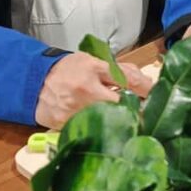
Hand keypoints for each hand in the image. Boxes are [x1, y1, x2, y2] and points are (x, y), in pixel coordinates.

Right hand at [35, 52, 152, 128]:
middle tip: (144, 113)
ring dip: (118, 122)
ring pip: (107, 121)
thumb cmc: (68, 69)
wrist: (34, 82)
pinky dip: (99, 130)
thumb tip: (145, 82)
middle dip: (134, 110)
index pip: (127, 80)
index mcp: (93, 69)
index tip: (156, 96)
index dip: (146, 89)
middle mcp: (85, 90)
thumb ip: (118, 70)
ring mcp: (75, 110)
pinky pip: (90, 130)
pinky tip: (103, 129)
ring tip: (125, 122)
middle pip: (120, 105)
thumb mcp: (92, 61)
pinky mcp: (66, 125)